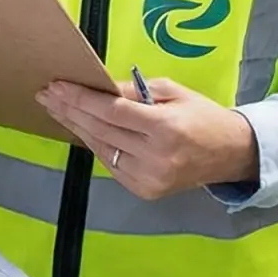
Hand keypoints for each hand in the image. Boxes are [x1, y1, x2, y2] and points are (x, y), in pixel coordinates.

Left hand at [36, 77, 257, 198]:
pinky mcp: (145, 190)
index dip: (80, 98)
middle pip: (100, 130)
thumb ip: (135, 92)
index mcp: (164, 128)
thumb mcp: (173, 92)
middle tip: (46, 94)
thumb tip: (100, 88)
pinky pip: (110, 164)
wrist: (231, 154)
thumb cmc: (203, 116)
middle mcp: (154, 156)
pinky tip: (80, 129)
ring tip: (55, 109)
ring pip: (100, 149)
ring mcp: (148, 178)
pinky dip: (94, 145)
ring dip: (75, 128)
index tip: (57, 85)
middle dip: (70, 110)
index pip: (111, 112)